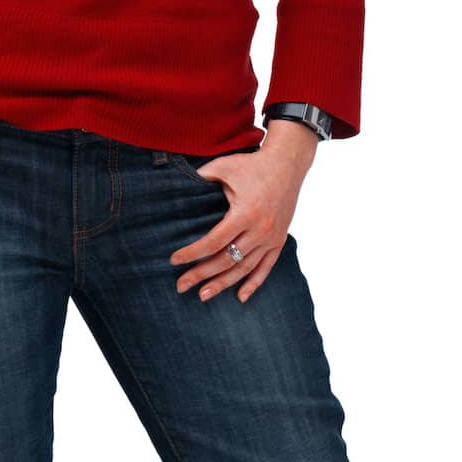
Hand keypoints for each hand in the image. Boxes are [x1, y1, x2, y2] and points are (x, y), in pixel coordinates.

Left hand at [169, 125, 317, 303]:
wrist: (287, 163)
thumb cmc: (252, 164)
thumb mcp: (224, 166)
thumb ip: (202, 177)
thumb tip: (179, 187)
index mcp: (244, 213)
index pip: (213, 242)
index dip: (192, 253)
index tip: (174, 260)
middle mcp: (259, 230)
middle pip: (226, 260)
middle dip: (201, 274)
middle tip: (181, 286)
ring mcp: (271, 238)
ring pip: (245, 268)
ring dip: (223, 284)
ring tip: (203, 295)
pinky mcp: (279, 240)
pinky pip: (266, 268)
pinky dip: (253, 284)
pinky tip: (240, 297)